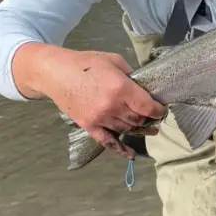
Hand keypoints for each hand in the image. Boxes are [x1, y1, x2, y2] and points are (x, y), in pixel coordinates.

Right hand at [13, 44, 165, 158]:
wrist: (54, 73)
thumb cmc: (85, 63)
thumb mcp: (114, 61)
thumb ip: (131, 76)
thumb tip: (145, 88)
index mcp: (121, 88)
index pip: (148, 108)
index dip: (158, 111)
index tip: (161, 110)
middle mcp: (112, 106)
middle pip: (139, 119)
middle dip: (148, 119)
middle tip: (154, 117)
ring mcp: (100, 118)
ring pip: (127, 129)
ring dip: (138, 129)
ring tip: (147, 128)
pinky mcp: (89, 126)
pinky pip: (109, 142)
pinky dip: (121, 150)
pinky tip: (131, 155)